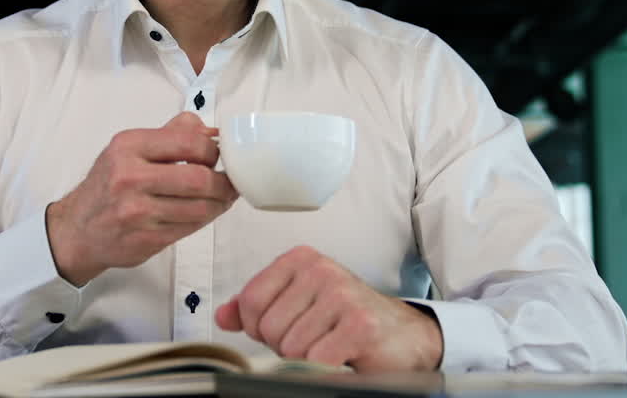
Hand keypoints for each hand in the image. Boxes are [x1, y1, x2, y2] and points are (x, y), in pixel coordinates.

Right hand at [47, 112, 237, 284]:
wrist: (77, 229)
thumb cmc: (109, 184)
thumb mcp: (130, 148)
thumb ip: (171, 134)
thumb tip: (212, 131)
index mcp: (129, 146)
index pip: (189, 142)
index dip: (213, 151)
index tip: (219, 157)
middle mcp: (130, 177)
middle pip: (199, 178)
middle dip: (224, 183)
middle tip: (231, 183)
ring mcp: (136, 211)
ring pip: (200, 207)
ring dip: (219, 204)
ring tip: (222, 199)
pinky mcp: (145, 239)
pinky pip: (189, 228)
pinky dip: (204, 220)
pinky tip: (205, 213)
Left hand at [215, 246, 442, 371]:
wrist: (404, 335)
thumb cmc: (347, 319)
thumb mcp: (297, 304)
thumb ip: (257, 308)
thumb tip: (222, 316)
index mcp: (300, 259)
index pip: (251, 301)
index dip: (259, 329)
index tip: (283, 330)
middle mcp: (321, 269)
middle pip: (268, 328)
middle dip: (285, 346)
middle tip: (315, 340)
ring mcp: (341, 294)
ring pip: (290, 348)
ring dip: (307, 359)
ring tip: (330, 345)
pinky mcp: (359, 324)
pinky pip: (316, 360)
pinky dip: (325, 368)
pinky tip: (342, 356)